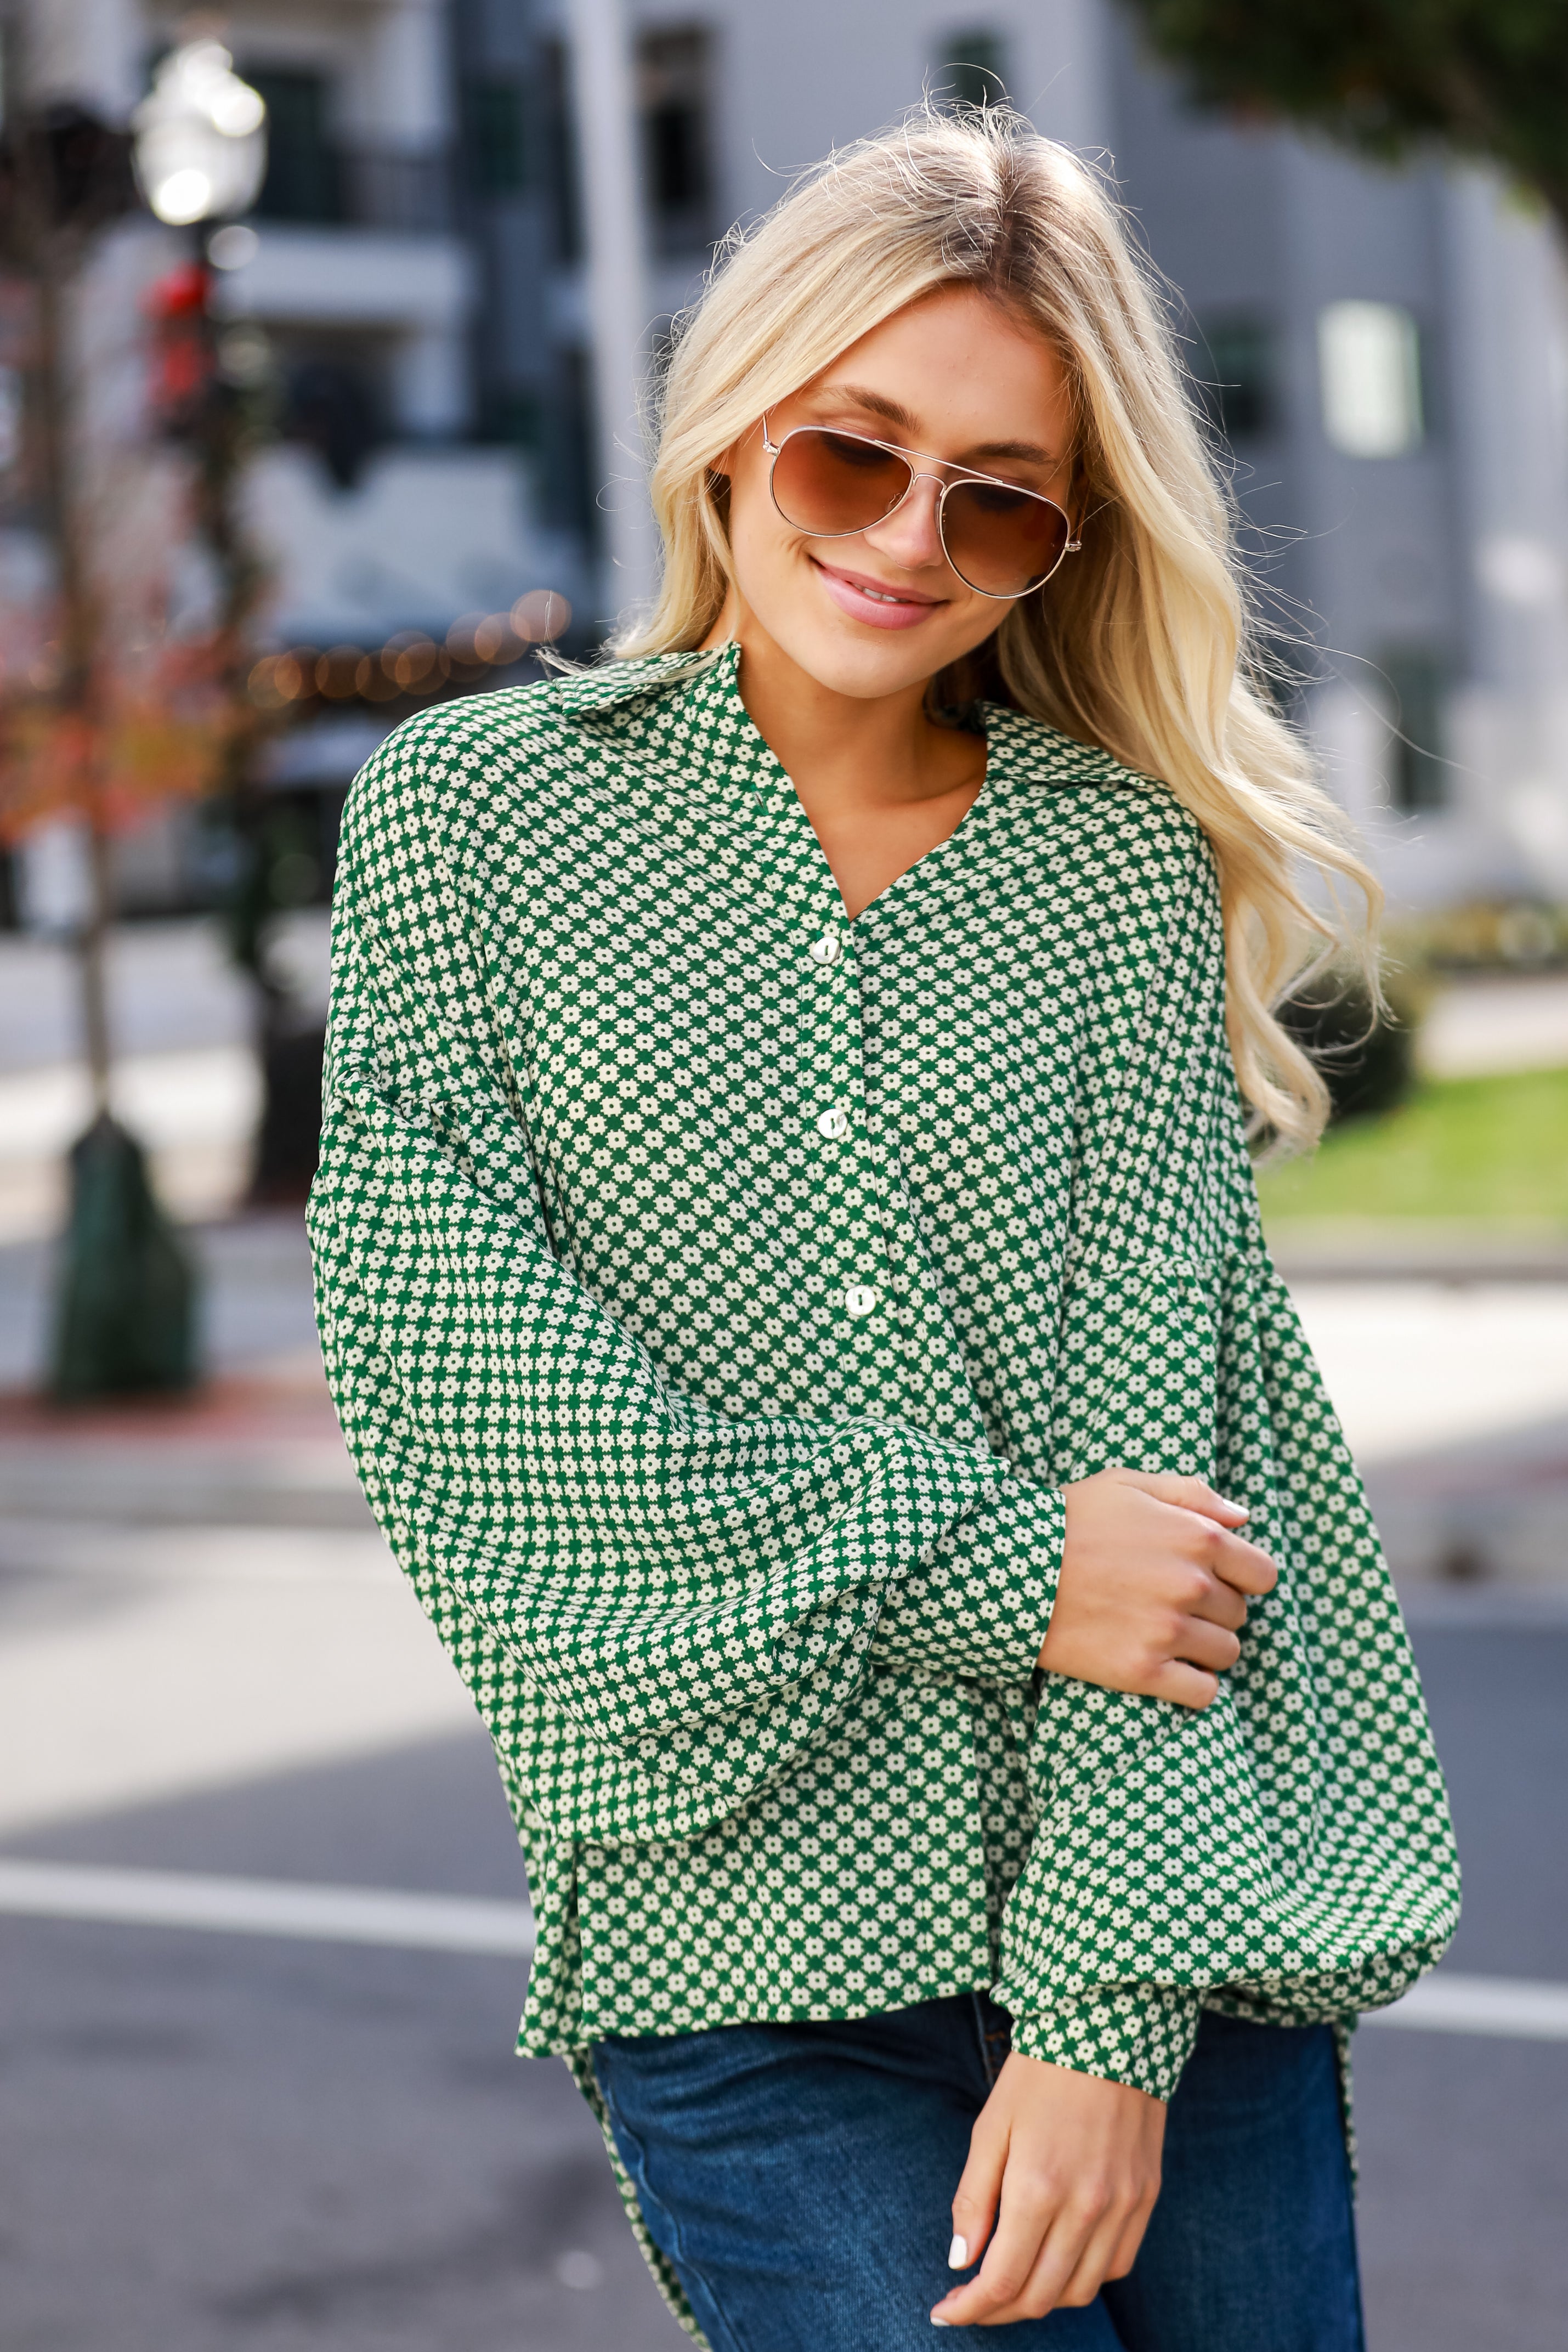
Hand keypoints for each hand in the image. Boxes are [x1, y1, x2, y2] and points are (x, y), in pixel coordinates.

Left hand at [931, 2053, 1164, 2325]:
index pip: (1000, 2281)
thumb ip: (973, 2198)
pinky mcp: (1147, 2197)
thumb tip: (959, 2261)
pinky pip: (1116, 2265)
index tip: (944, 2312)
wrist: (1110, 2025)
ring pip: (1080, 2290)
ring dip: (1040, 2299)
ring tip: (1011, 2282)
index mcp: (1038, 2188)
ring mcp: (1123, 2206)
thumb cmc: (1039, 2071)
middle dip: (996, 2311)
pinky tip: (1058, 2259)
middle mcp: (1086, 2207)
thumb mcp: (991, 2126)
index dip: (968, 2309)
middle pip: (1039, 2296)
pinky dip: (1083, 2276)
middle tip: (970, 2302)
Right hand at [1037, 1468, 1277, 1708]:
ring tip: (1163, 1634)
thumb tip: (1243, 1519)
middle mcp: (1191, 1586)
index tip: (1211, 1579)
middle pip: (1239, 1615)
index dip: (1240, 1577)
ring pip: (1225, 1654)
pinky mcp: (1144, 1672)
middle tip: (1170, 1602)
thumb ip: (1192, 1494)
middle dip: (1214, 1610)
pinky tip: (1163, 1666)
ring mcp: (1168, 1631)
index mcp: (1197, 1538)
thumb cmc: (1067, 1520)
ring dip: (1204, 1648)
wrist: (1007, 1567)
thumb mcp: (1126, 1485)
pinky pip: (1202, 1692)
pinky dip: (1191, 1684)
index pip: (1262, 1574)